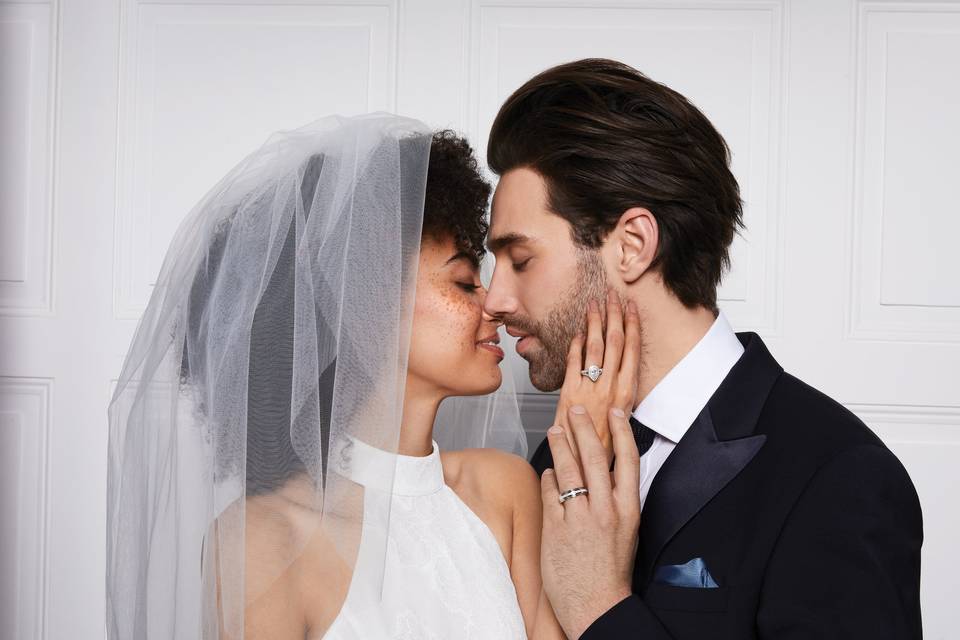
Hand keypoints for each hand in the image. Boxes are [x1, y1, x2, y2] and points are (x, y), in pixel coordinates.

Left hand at [540, 405, 640, 638]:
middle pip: (594, 456)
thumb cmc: (611, 571)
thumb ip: (616, 501)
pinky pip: (550, 492)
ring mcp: (579, 518)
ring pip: (568, 469)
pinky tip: (548, 472)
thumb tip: (606, 472)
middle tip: (575, 411)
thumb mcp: (626, 531)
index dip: (621, 431)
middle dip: (583, 428)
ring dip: (560, 445)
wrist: (596, 606)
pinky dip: (548, 477)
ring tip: (555, 430)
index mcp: (628, 510)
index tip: (614, 411)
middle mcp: (605, 510)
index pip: (627, 460)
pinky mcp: (555, 528)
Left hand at [553, 291, 640, 461]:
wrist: (584, 461)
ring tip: (594, 304)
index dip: (632, 324)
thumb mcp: (623, 415)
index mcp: (627, 391)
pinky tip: (577, 331)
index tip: (631, 306)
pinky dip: (575, 344)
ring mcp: (590, 388)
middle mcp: (611, 386)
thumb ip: (622, 391)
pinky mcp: (570, 391)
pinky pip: (573, 361)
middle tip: (611, 294)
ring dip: (594, 322)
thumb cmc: (604, 441)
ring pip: (595, 346)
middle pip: (615, 341)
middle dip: (613, 314)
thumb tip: (623, 370)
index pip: (632, 349)